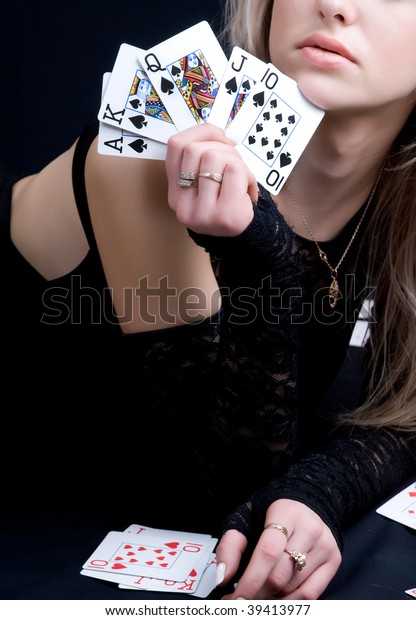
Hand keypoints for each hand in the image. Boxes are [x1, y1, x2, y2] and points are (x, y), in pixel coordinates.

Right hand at [165, 123, 257, 236]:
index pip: (176, 146)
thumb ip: (205, 157)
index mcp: (175, 193)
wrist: (244, 238)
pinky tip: (248, 189)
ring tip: (242, 178)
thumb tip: (217, 132)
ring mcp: (201, 213)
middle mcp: (182, 204)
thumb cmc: (228, 204)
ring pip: (214, 157)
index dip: (199, 132)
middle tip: (235, 161)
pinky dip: (247, 174)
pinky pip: (234, 171)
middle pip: (195, 149)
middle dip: (222, 147)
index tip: (218, 135)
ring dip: (236, 161)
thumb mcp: (207, 182)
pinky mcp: (223, 216)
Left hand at [216, 499, 341, 599]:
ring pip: (293, 588)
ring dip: (270, 599)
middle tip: (239, 598)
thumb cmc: (271, 513)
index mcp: (285, 513)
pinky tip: (274, 599)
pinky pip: (310, 595)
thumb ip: (231, 545)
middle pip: (280, 575)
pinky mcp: (334, 560)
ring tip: (255, 595)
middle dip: (256, 593)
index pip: (268, 552)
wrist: (306, 500)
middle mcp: (310, 528)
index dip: (251, 579)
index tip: (235, 597)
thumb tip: (222, 576)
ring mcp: (325, 545)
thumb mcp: (246, 518)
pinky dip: (289, 602)